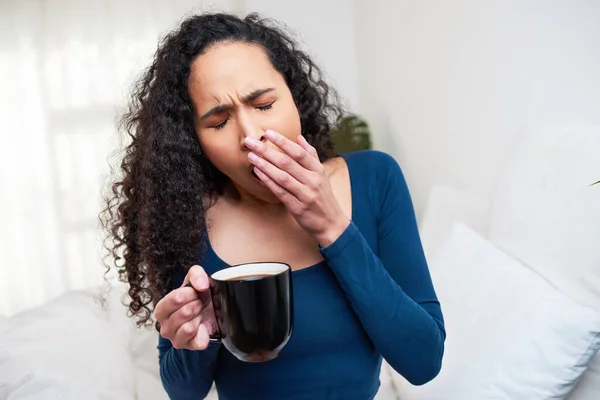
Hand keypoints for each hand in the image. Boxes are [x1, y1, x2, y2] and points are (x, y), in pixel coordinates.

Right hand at [154, 265, 217, 350]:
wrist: (211, 312)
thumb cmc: (198, 297)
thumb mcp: (196, 279)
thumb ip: (196, 274)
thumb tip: (201, 285)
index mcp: (162, 309)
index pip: (175, 299)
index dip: (191, 293)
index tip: (195, 293)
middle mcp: (164, 326)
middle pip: (184, 312)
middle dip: (197, 305)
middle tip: (199, 304)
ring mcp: (176, 339)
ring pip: (188, 328)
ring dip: (199, 317)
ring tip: (200, 314)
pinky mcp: (190, 346)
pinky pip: (198, 341)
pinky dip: (204, 333)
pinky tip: (203, 327)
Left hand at [245, 130, 349, 246]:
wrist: (331, 223)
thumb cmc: (323, 197)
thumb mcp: (322, 174)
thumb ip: (311, 155)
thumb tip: (299, 137)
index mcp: (318, 170)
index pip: (299, 152)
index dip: (283, 142)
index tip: (268, 133)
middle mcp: (312, 181)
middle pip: (287, 162)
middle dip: (266, 151)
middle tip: (250, 142)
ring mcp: (305, 194)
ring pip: (282, 177)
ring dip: (264, 165)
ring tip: (251, 156)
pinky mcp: (297, 207)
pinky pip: (280, 192)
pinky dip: (268, 182)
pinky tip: (258, 173)